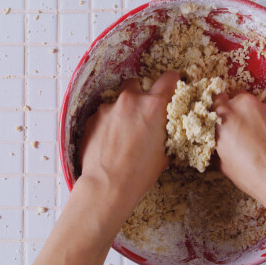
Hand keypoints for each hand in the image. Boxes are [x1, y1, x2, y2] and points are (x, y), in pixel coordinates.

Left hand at [79, 71, 179, 215]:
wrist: (107, 185)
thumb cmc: (139, 173)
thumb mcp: (165, 153)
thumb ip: (166, 132)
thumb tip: (168, 129)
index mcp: (154, 106)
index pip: (169, 78)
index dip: (172, 83)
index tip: (171, 89)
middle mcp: (131, 100)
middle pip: (138, 84)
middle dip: (142, 96)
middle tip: (144, 115)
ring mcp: (109, 107)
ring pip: (119, 100)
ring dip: (124, 111)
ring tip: (124, 133)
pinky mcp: (93, 118)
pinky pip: (104, 113)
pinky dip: (109, 123)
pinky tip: (110, 141)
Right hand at [213, 92, 265, 208]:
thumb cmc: (252, 175)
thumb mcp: (223, 163)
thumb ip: (220, 144)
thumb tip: (219, 142)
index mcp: (225, 115)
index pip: (217, 99)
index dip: (221, 108)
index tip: (224, 117)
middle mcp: (245, 105)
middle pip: (239, 98)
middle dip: (240, 111)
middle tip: (244, 130)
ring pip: (260, 106)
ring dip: (259, 117)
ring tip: (264, 139)